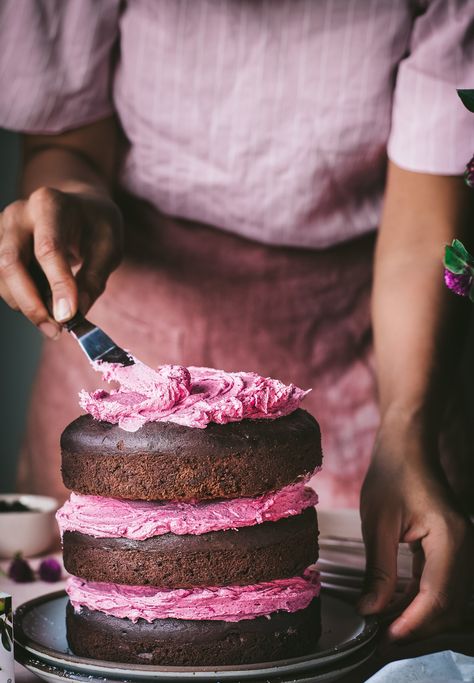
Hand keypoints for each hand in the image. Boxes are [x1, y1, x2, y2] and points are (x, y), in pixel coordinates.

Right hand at [0, 186, 122, 337]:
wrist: (76, 207)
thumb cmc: (95, 225)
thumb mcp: (109, 246)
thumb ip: (94, 278)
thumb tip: (76, 312)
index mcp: (50, 205)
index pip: (48, 248)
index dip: (57, 284)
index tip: (68, 316)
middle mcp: (18, 213)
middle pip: (11, 262)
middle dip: (32, 302)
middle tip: (56, 330)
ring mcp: (2, 229)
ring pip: (0, 275)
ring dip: (25, 305)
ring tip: (54, 323)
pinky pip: (0, 281)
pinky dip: (20, 300)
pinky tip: (42, 305)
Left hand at [359, 417, 473, 639]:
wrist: (407, 443)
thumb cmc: (393, 472)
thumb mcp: (378, 523)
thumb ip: (379, 570)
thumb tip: (370, 609)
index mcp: (450, 538)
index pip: (438, 596)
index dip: (413, 623)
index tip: (386, 637)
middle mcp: (464, 546)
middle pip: (447, 603)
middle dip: (416, 623)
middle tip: (381, 634)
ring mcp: (460, 546)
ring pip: (445, 596)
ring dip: (417, 613)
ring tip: (384, 621)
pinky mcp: (450, 545)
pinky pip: (440, 581)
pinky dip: (419, 596)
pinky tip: (395, 602)